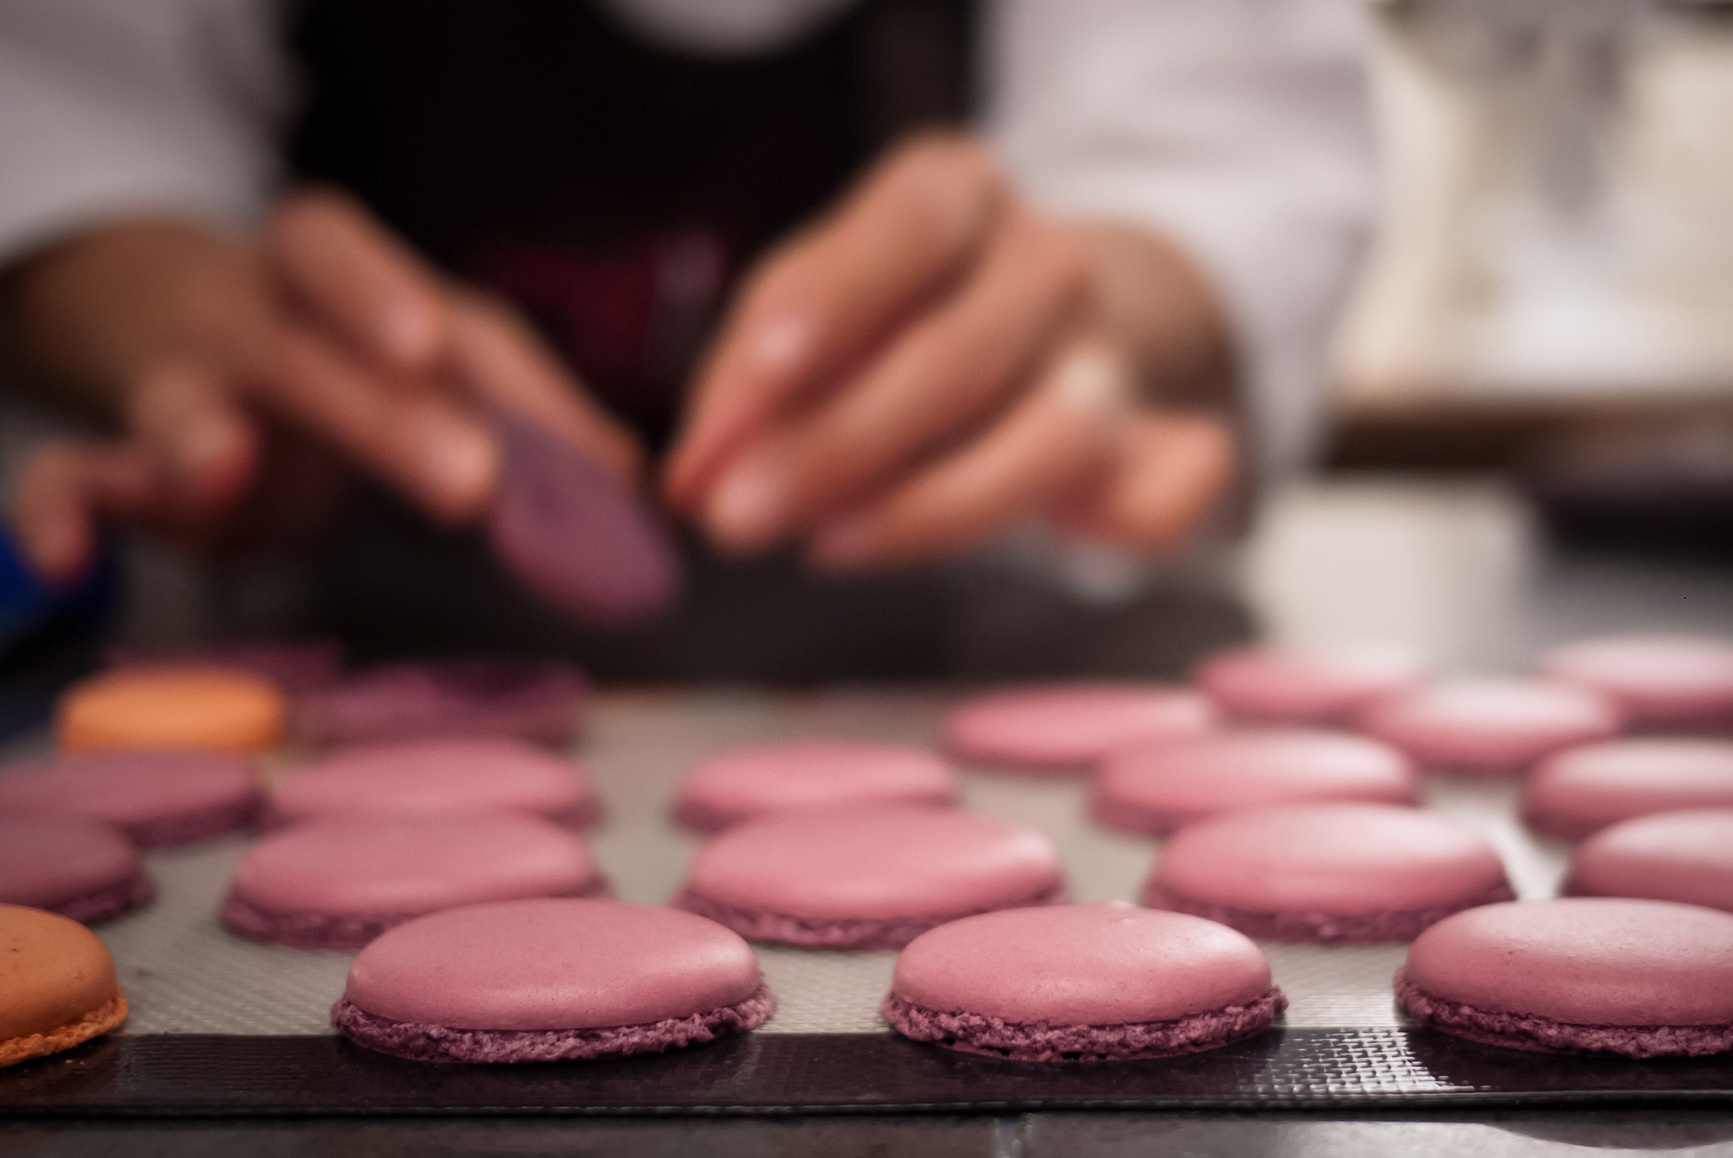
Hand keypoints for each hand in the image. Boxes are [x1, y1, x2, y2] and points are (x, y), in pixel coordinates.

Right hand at [6, 190, 639, 581]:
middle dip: (372, 407)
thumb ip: (535, 411)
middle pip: (294, 347)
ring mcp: (181, 390)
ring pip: (174, 401)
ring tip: (223, 472)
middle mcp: (246, 318)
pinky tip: (71, 559)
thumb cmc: (358, 349)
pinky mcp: (131, 470)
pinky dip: (60, 512)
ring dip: (198, 438)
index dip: (380, 290)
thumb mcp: (446, 359)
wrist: (216, 337)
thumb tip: (636, 481)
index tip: (428, 343)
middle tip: (466, 480)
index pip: (345, 253)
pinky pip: (74, 477)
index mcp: (326, 273)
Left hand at [663, 133, 1236, 570]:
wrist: (1043, 315)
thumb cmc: (896, 314)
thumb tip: (696, 477)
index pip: (909, 226)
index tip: (766, 371)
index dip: (838, 295)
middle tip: (739, 515)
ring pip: (1052, 436)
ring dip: (934, 505)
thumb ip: (751, 381)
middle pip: (957, 354)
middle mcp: (1044, 266)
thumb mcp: (811, 311)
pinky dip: (1136, 519)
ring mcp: (1108, 358)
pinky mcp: (1156, 447)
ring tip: (829, 546)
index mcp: (959, 196)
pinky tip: (1078, 541)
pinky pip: (1168, 489)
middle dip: (837, 444)